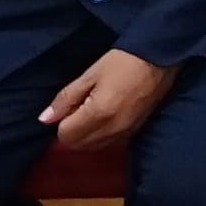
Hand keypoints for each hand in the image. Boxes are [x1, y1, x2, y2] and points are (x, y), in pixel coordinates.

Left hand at [40, 48, 176, 152]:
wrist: (161, 58)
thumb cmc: (122, 61)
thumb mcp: (90, 74)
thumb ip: (66, 98)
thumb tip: (44, 119)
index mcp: (98, 114)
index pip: (66, 136)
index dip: (62, 122)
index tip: (71, 104)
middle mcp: (112, 130)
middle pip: (78, 146)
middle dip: (72, 131)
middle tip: (80, 106)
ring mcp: (125, 134)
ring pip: (94, 147)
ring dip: (86, 135)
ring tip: (94, 110)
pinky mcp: (135, 132)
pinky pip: (110, 143)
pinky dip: (101, 136)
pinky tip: (107, 116)